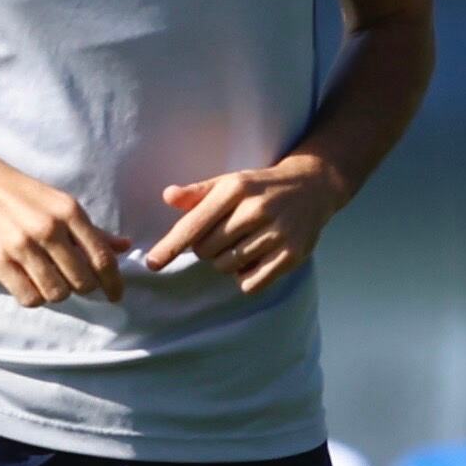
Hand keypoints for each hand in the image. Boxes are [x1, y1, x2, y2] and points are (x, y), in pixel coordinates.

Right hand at [0, 147, 128, 307]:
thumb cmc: (21, 194)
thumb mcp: (59, 203)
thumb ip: (91, 230)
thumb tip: (125, 247)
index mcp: (68, 211)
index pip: (102, 259)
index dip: (114, 283)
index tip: (116, 296)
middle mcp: (48, 228)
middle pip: (82, 281)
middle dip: (84, 288)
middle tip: (75, 283)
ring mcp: (21, 246)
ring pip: (57, 293)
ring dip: (59, 293)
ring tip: (51, 281)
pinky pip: (29, 297)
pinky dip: (36, 297)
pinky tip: (32, 284)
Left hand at [142, 155, 344, 295]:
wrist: (312, 187)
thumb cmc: (260, 188)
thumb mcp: (229, 182)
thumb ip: (197, 193)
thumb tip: (168, 196)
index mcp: (235, 189)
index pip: (194, 225)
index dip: (170, 246)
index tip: (153, 264)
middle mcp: (256, 210)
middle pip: (206, 251)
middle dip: (205, 249)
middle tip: (223, 235)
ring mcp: (276, 234)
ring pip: (226, 268)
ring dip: (225, 262)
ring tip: (240, 244)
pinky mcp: (292, 255)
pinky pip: (250, 284)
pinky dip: (245, 278)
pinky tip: (253, 260)